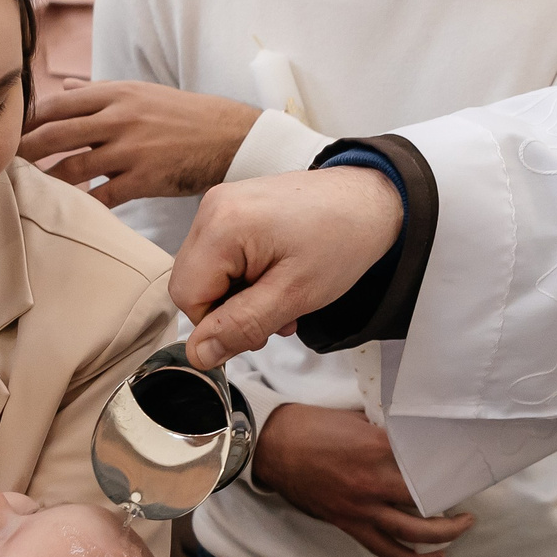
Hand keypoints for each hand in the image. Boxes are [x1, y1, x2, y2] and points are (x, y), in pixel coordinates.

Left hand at [18, 82, 261, 206]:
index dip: (25, 119)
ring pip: (72, 166)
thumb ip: (96, 92)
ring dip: (44, 180)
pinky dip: (81, 204)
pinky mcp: (144, 178)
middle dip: (22, 150)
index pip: (55, 104)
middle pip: (55, 134)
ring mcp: (130, 149)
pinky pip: (102, 196)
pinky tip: (64, 211)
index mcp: (114, 94)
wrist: (228, 135)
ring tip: (22, 189)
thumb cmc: (181, 114)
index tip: (3, 131)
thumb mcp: (139, 92)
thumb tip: (61, 87)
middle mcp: (118, 118)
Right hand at [174, 168, 404, 367]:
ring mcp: (222, 204)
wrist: (369, 202)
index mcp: (222, 225)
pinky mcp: (234, 207)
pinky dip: (245, 275)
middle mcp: (213, 207)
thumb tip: (199, 354)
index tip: (258, 325)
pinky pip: (222, 255)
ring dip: (241, 295)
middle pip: (193, 282)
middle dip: (231, 309)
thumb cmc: (342, 240)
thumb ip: (241, 326)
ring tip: (283, 294)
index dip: (219, 322)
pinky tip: (277, 276)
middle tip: (276, 311)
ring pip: (208, 273)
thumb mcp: (294, 296)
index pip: (187, 295)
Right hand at [254, 404, 473, 556]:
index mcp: (376, 449)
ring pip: (412, 533)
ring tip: (461, 529)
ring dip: (443, 535)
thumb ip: (387, 433)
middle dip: (454, 504)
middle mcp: (372, 483)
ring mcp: (361, 508)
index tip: (468, 466)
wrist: (272, 446)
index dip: (451, 467)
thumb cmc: (311, 426)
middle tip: (470, 499)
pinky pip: (385, 548)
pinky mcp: (349, 524)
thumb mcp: (356, 419)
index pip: (426, 463)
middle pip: (427, 502)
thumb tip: (414, 440)